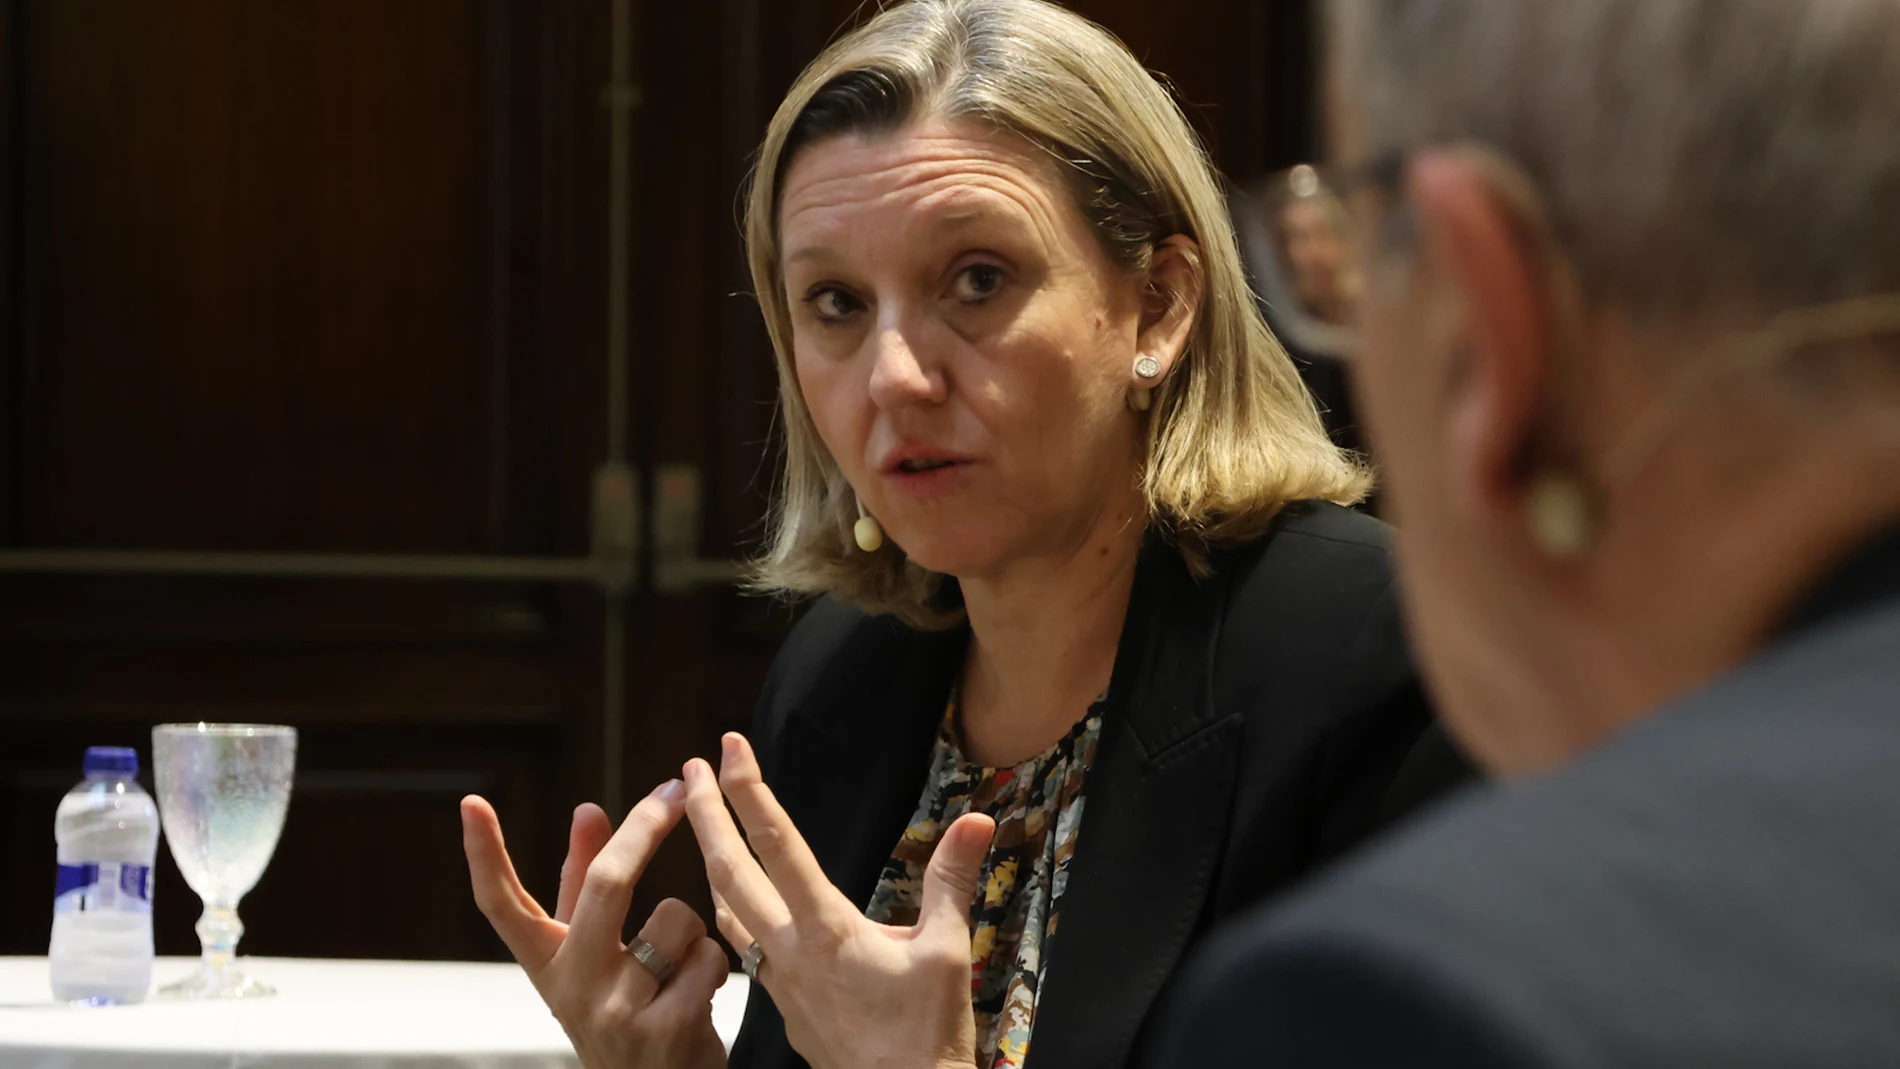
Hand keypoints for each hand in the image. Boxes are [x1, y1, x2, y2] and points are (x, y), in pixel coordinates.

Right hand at [461, 784, 728, 1068]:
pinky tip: (696, 998)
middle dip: (646, 828)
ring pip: (674, 916)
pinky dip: (712, 965)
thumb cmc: (627, 1011)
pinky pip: (707, 956)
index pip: (503, 907)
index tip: (471, 803)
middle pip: (604, 884)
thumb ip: (586, 883)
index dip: (485, 855)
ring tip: (679, 967)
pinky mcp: (664, 1030)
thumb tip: (589, 810)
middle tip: (675, 790)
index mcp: (548, 965)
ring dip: (691, 927)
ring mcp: (616, 1012)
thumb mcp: (596, 955)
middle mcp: (572, 988)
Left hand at [682, 733, 994, 1068]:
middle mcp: (790, 950)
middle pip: (730, 869)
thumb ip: (953, 879)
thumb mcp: (948, 951)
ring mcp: (780, 981)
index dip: (750, 789)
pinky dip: (730, 910)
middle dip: (705, 814)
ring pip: (727, 909)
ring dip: (710, 861)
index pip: (778, 842)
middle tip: (688, 769)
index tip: (728, 747)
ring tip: (701, 826)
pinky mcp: (783, 1006)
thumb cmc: (928, 1035)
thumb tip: (977, 821)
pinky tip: (737, 905)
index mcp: (827, 928)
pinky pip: (742, 947)